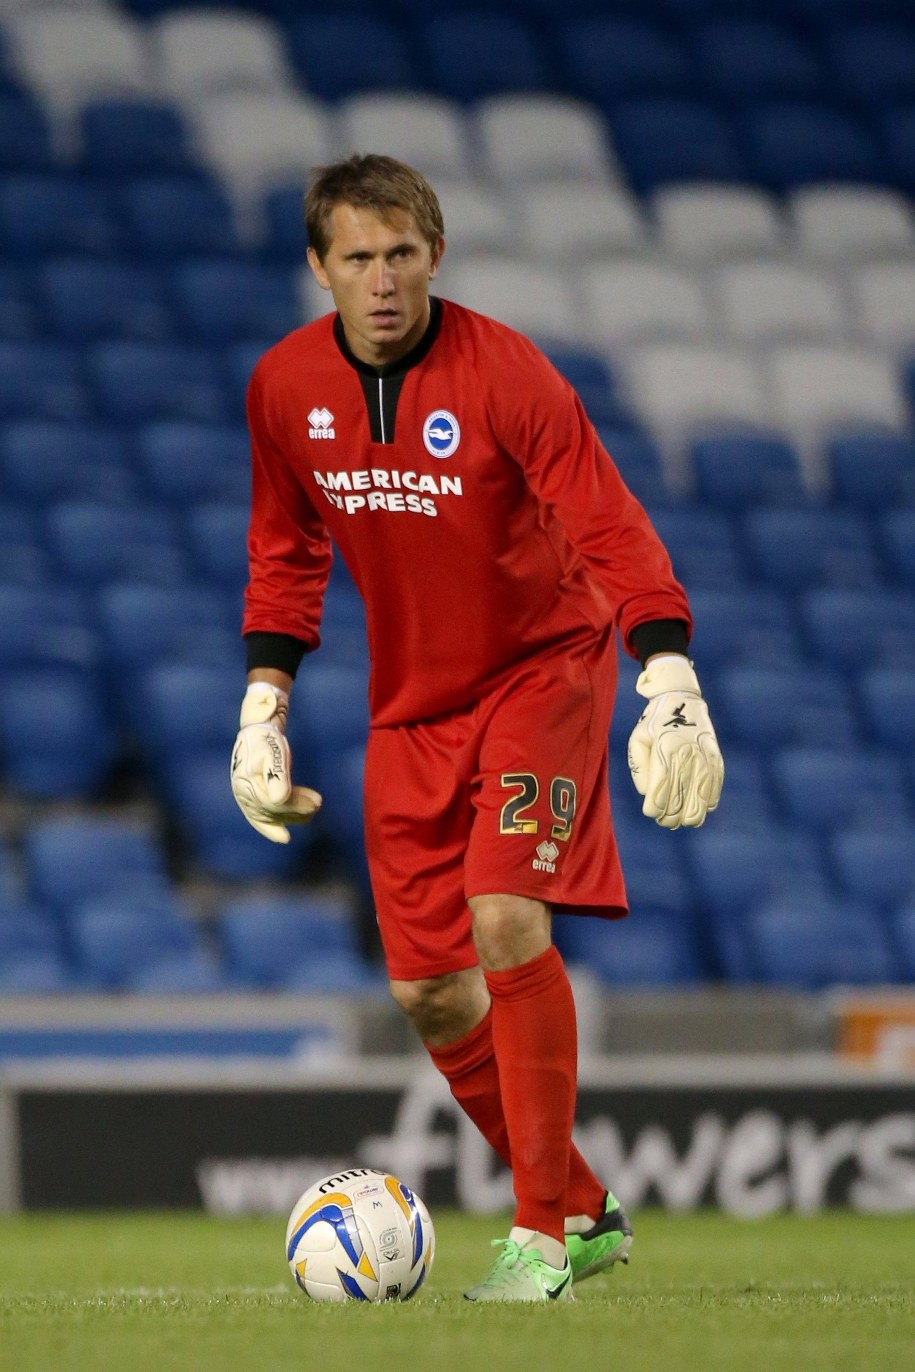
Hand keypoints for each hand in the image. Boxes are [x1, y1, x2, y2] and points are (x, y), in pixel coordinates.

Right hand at [230, 682, 321, 843]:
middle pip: (273, 812)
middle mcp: (243, 794)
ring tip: (314, 808)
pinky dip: (280, 822)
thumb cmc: (266, 739)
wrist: (257, 729)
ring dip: (293, 815)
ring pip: (272, 815)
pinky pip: (264, 817)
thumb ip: (277, 776)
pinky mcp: (253, 796)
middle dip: (297, 811)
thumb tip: (280, 800)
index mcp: (246, 783)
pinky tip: (290, 831)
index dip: (295, 807)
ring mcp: (247, 796)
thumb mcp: (273, 753)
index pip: (273, 804)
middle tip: (317, 804)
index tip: (316, 803)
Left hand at [627, 655, 723, 829]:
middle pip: (680, 801)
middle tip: (663, 820)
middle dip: (669, 817)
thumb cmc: (653, 724)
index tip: (650, 813)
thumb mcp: (637, 741)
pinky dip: (706, 804)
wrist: (682, 700)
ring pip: (700, 801)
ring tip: (680, 820)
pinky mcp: (716, 760)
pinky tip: (697, 809)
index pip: (660, 791)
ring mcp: (704, 758)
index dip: (654, 809)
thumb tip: (648, 795)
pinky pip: (714, 790)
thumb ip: (640, 769)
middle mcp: (687, 755)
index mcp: (665, 750)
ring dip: (689, 816)